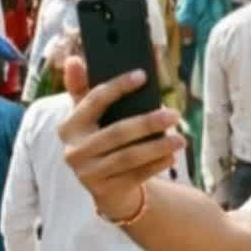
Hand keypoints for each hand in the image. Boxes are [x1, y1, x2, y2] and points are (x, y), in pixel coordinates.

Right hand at [57, 57, 184, 220]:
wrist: (107, 187)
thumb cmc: (103, 141)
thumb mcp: (90, 118)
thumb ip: (83, 89)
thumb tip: (73, 59)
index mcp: (70, 126)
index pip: (93, 101)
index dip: (118, 87)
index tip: (143, 75)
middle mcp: (74, 150)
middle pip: (116, 132)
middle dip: (147, 122)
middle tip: (174, 114)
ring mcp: (88, 173)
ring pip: (129, 156)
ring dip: (158, 147)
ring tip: (181, 139)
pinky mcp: (106, 191)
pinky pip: (136, 176)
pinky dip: (156, 165)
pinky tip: (172, 156)